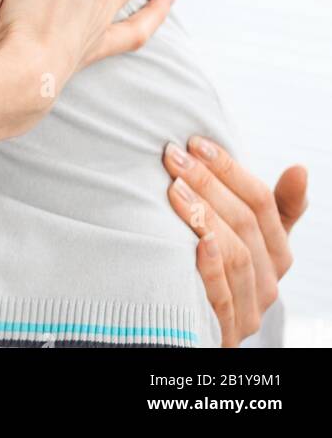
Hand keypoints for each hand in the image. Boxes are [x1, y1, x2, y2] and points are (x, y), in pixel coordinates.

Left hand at [163, 138, 308, 346]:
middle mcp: (268, 283)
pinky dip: (211, 267)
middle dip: (207, 183)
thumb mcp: (251, 238)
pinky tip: (195, 242)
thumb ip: (275, 208)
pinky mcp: (224, 332)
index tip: (196, 142)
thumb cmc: (221, 269)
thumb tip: (300, 169)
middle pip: (245, 224)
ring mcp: (248, 310)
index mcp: (278, 254)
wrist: (195, 330)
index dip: (230, 169)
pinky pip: (222, 297)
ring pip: (235, 255)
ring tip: (174, 188)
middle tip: (174, 157)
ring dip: (204, 217)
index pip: (262, 202)